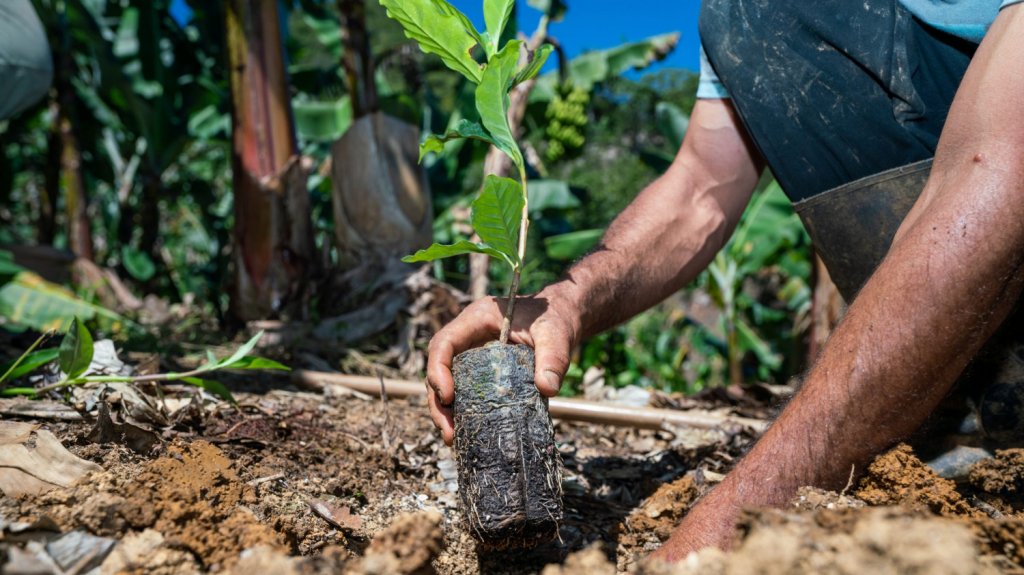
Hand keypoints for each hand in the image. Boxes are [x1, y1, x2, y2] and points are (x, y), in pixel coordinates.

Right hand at [425, 286, 580, 443]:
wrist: (562, 316)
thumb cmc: (555, 318)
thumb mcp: (555, 334)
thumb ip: (553, 358)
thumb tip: (547, 389)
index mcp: (476, 319)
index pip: (443, 343)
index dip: (438, 370)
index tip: (448, 397)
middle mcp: (468, 336)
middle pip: (439, 369)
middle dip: (438, 402)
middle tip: (448, 432)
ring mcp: (472, 353)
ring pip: (447, 383)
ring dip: (446, 412)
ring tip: (453, 439)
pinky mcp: (482, 370)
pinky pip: (465, 390)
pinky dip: (463, 411)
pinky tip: (468, 432)